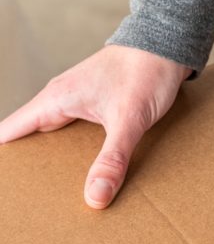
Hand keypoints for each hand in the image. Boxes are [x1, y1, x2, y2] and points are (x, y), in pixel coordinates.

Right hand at [0, 45, 191, 208]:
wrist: (168, 46)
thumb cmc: (145, 73)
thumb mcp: (128, 120)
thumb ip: (112, 158)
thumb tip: (94, 197)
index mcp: (56, 99)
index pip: (10, 132)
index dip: (6, 161)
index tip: (6, 187)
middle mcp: (61, 99)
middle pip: (31, 136)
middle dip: (28, 165)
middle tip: (29, 197)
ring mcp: (79, 100)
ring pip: (56, 134)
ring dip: (55, 158)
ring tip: (56, 190)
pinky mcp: (98, 103)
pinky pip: (77, 130)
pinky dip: (78, 149)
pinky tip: (90, 166)